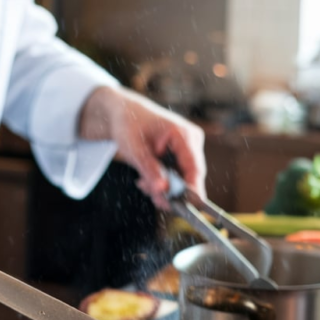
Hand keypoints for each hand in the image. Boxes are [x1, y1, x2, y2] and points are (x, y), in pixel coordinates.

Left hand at [78, 86, 205, 204]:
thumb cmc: (129, 124)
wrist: (124, 113)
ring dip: (163, 186)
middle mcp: (192, 140)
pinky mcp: (183, 154)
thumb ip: (150, 171)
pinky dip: (163, 181)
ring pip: (183, 179)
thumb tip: (163, 192)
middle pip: (190, 176)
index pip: (194, 168)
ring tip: (143, 182)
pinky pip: (178, 175)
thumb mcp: (135, 149)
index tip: (183, 207)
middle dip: (169, 189)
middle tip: (147, 190)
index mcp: (184, 134)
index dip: (192, 190)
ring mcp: (189, 147)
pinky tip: (147, 179)